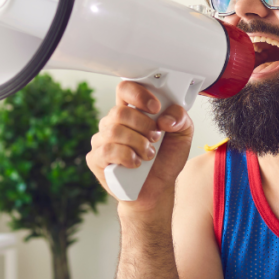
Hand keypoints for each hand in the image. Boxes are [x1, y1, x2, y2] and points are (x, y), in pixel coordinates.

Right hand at [86, 80, 193, 211]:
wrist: (158, 189)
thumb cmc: (165, 160)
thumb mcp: (183, 136)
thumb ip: (181, 119)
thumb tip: (165, 118)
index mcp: (132, 112)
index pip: (125, 89)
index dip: (138, 95)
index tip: (155, 108)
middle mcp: (114, 123)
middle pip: (120, 112)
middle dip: (144, 126)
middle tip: (155, 138)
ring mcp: (102, 140)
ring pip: (114, 131)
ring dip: (138, 143)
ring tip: (148, 154)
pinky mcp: (96, 159)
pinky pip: (106, 150)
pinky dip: (127, 157)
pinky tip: (136, 163)